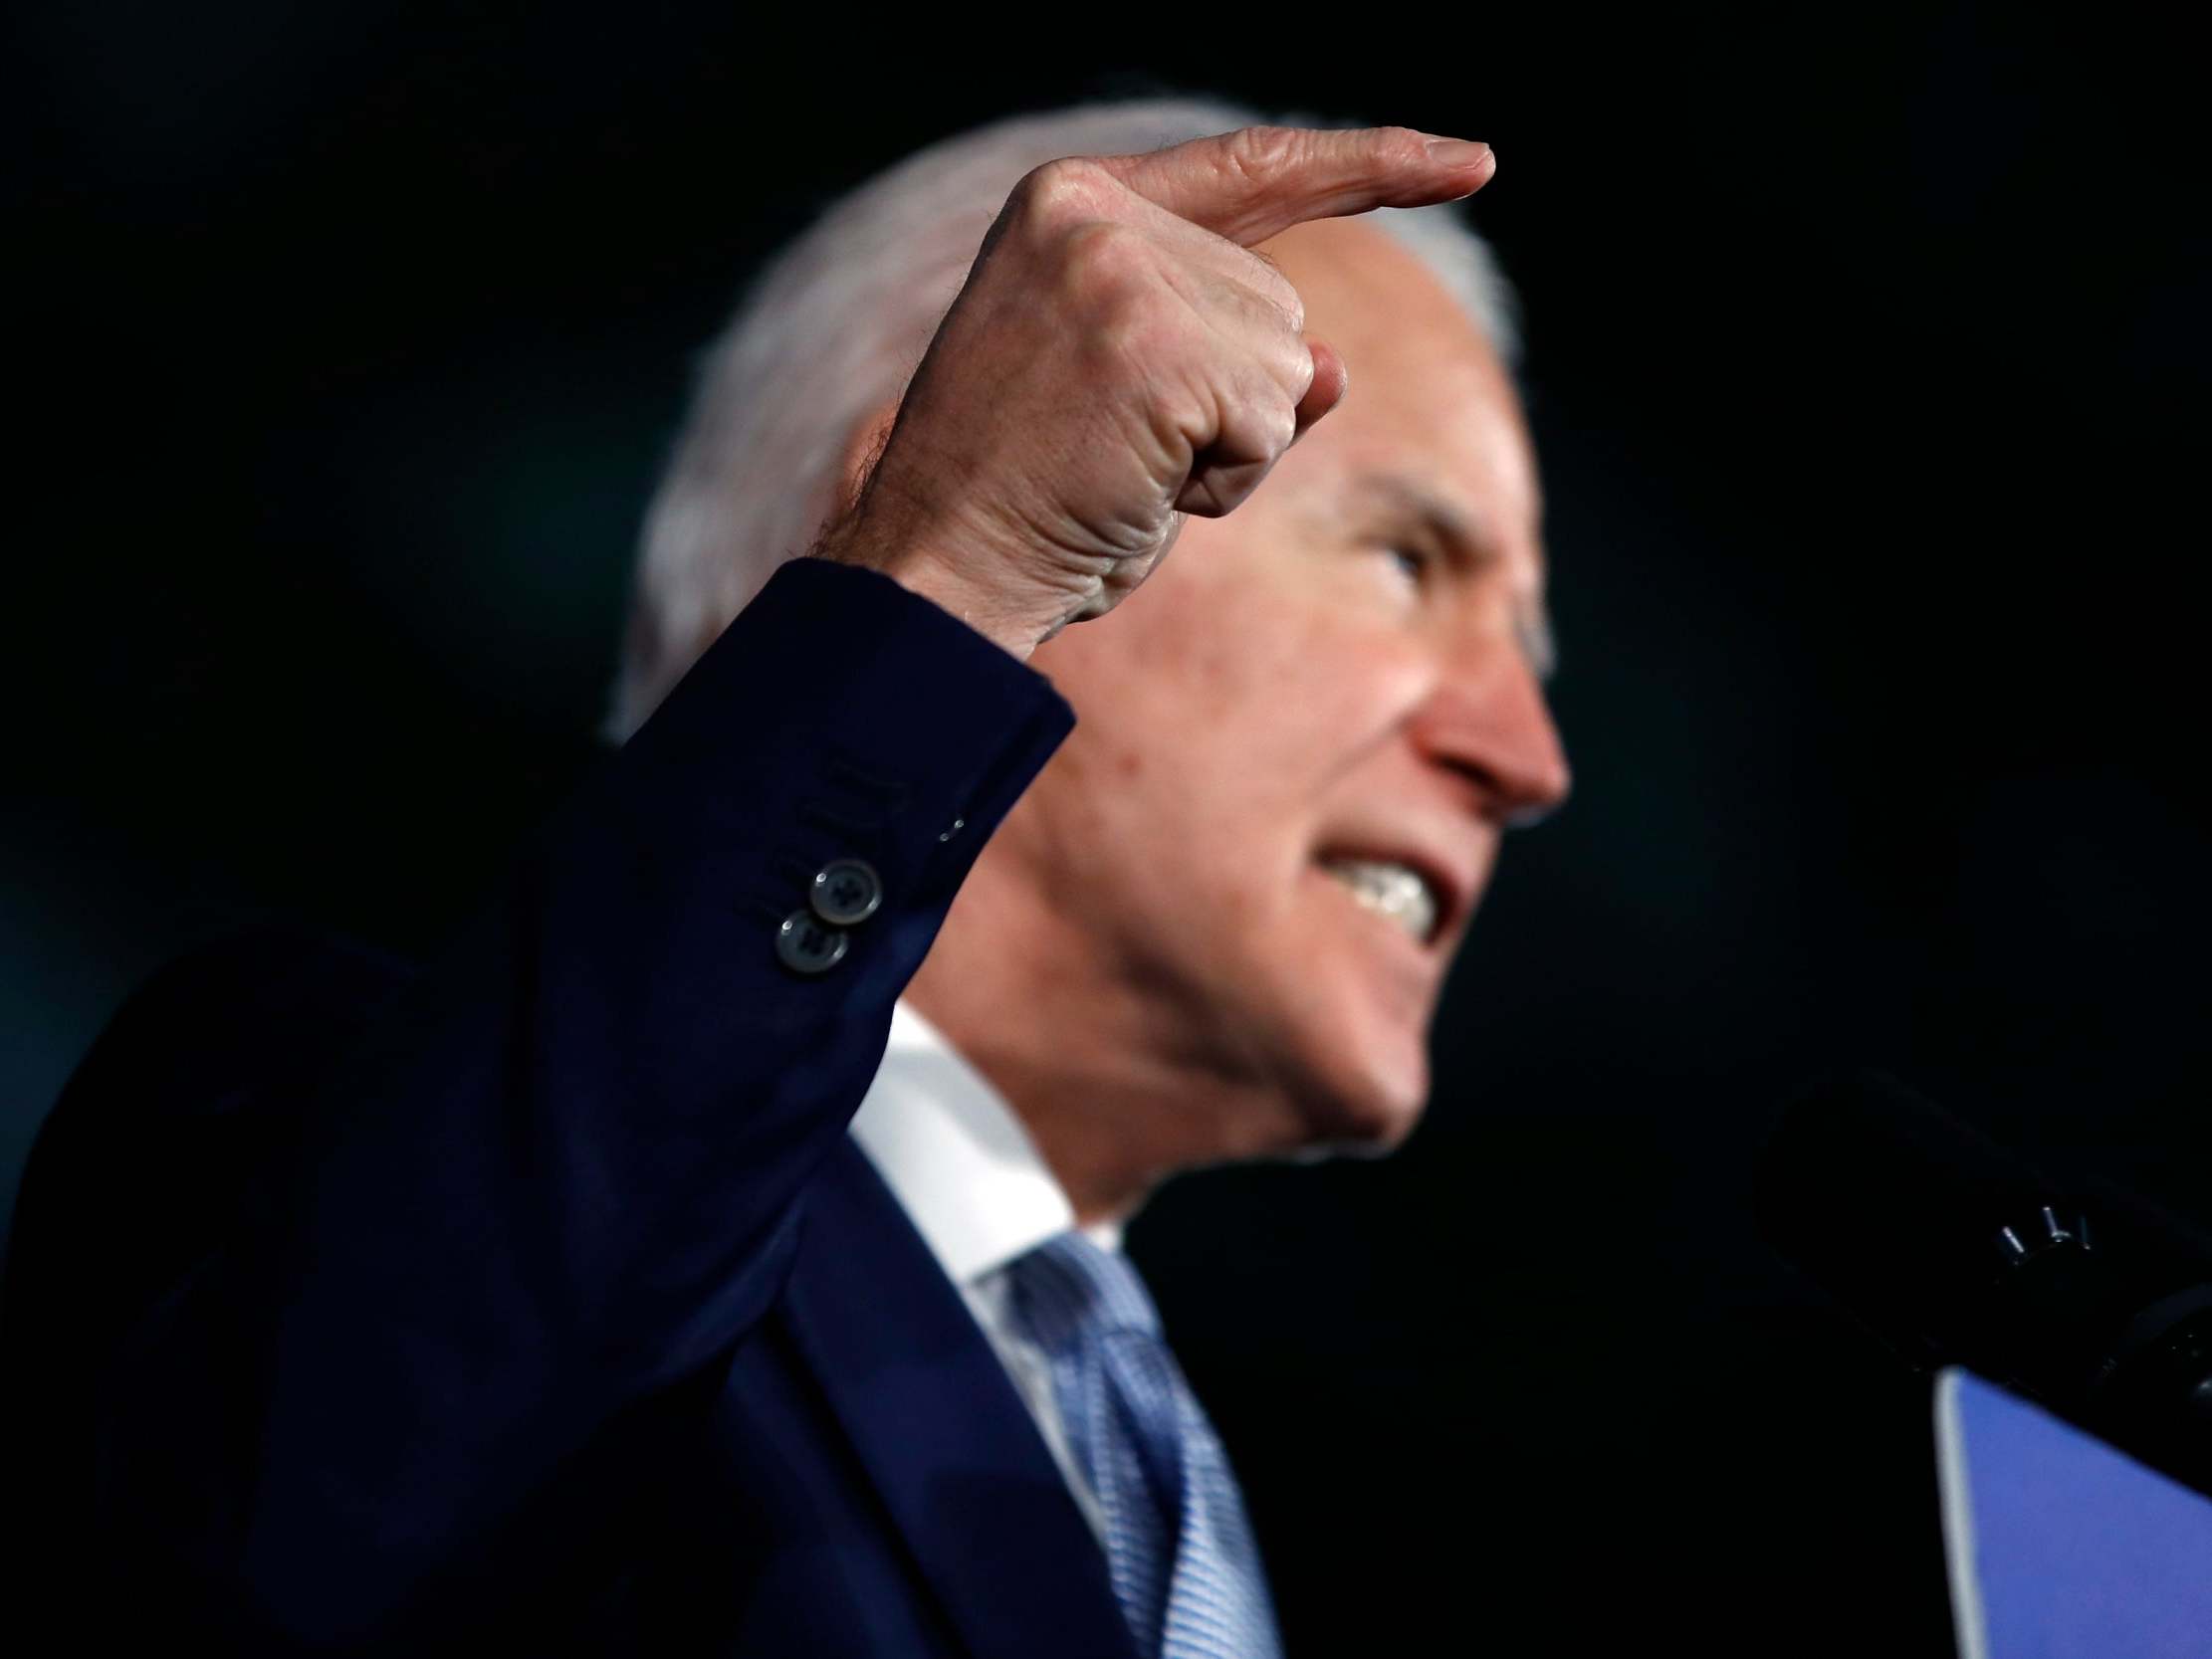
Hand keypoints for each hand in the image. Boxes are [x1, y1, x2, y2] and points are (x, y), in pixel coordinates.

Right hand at [816, 125, 1497, 657]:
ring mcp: (1123, 272)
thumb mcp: (1137, 400)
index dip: (1373, 167)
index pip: (1254, 171)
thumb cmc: (1030, 494)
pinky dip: (1226, 476)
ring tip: (1120, 471)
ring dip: (1228, 445)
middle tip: (1118, 454)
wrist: (941, 564)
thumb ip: (1230, 352)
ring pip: (1284, 362)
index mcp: (1071, 202)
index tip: (1474, 163)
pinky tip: (1137, 486)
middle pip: (1276, 301)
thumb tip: (1329, 367)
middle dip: (1231, 400)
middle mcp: (1094, 214)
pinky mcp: (1156, 344)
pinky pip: (1271, 418)